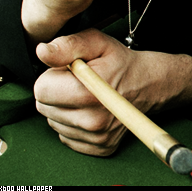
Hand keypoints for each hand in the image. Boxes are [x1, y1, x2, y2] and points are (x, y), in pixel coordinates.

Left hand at [34, 28, 191, 155]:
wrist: (149, 84)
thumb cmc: (121, 63)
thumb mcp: (98, 43)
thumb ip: (68, 46)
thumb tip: (42, 51)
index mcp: (90, 93)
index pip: (41, 90)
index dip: (53, 75)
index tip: (70, 71)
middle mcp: (94, 120)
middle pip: (44, 107)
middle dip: (56, 92)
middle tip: (79, 82)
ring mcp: (97, 137)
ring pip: (53, 121)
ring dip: (64, 107)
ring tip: (86, 95)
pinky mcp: (99, 147)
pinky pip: (66, 135)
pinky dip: (73, 122)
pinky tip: (90, 110)